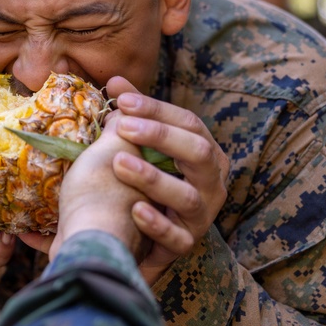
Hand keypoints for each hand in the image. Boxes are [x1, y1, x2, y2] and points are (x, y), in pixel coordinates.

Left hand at [105, 76, 226, 283]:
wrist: (139, 236)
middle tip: (123, 126)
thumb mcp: (142, 144)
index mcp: (204, 153)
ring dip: (152, 178)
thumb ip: (133, 114)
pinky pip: (177, 237)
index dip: (157, 110)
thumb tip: (115, 81)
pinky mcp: (185, 244)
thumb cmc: (145, 179)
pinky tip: (134, 209)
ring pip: (187, 196)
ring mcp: (201, 216)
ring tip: (118, 164)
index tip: (123, 100)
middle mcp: (210, 183)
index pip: (189, 123)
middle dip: (161, 136)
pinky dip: (156, 222)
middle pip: (198, 153)